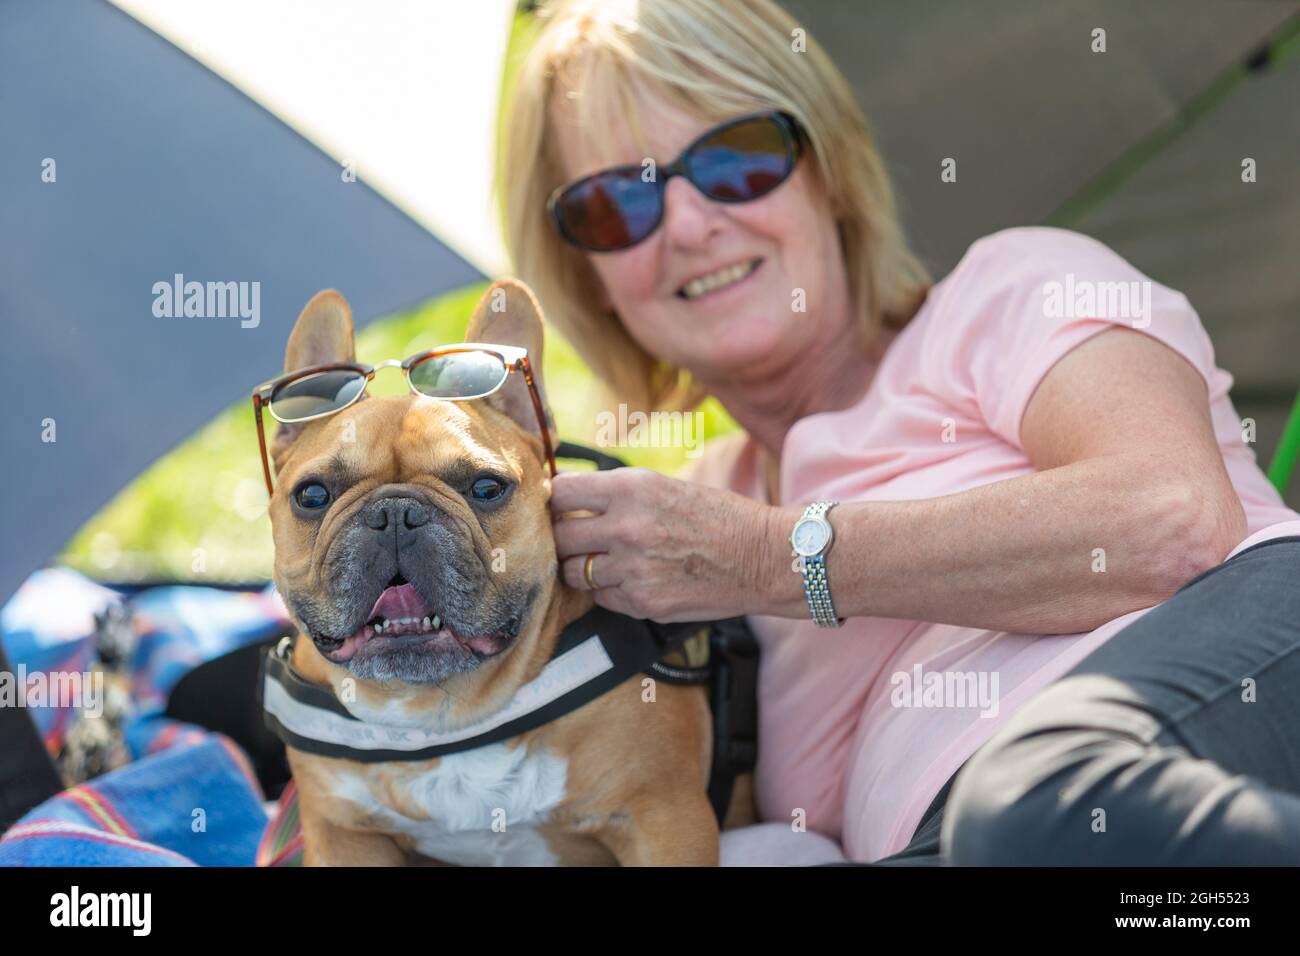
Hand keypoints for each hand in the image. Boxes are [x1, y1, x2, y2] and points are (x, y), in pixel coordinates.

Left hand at [551, 467, 787, 621]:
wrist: (763, 558)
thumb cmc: (720, 517)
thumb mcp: (665, 486)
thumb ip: (617, 494)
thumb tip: (568, 497)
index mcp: (632, 489)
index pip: (560, 492)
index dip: (556, 501)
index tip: (559, 506)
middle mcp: (626, 527)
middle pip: (560, 535)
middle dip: (565, 537)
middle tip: (578, 537)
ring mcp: (632, 569)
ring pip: (574, 572)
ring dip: (583, 566)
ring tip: (607, 560)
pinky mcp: (642, 602)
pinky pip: (600, 597)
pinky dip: (608, 590)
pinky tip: (632, 579)